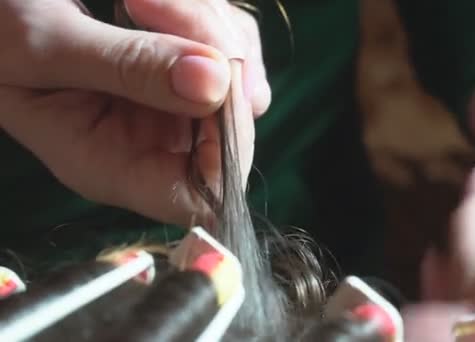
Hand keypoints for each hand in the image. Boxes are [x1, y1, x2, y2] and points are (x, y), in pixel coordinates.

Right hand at [0, 0, 269, 225]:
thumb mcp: (44, 44)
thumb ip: (129, 66)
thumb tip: (215, 84)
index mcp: (112, 164)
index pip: (202, 198)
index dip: (229, 149)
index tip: (213, 82)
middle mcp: (152, 143)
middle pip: (233, 128)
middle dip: (215, 62)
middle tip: (152, 9)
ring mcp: (171, 107)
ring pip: (238, 80)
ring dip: (206, 28)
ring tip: (140, 2)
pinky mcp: (182, 72)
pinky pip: (231, 49)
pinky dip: (207, 17)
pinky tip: (155, 3)